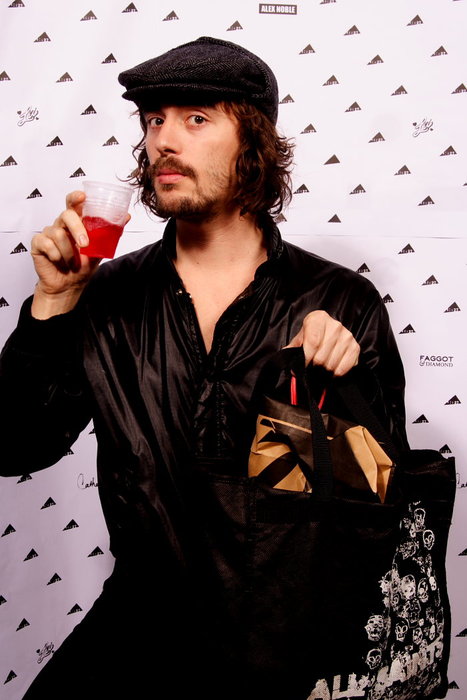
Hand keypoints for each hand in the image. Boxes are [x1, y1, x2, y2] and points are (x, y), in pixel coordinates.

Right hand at [30, 191, 102, 318]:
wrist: (69, 286)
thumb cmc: (82, 267)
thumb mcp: (99, 250)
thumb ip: (109, 234)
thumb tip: (126, 217)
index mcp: (76, 223)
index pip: (74, 203)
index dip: (76, 197)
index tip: (83, 197)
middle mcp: (61, 225)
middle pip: (66, 215)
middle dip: (77, 229)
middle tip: (85, 245)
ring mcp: (49, 233)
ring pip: (58, 233)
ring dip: (69, 252)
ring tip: (72, 263)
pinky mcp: (38, 243)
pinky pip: (46, 244)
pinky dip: (56, 256)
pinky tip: (59, 262)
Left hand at [285, 310, 359, 375]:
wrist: (330, 329)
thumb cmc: (313, 333)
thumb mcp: (302, 336)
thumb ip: (294, 347)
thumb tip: (286, 356)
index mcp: (319, 319)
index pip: (313, 343)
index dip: (306, 358)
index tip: (302, 366)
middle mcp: (335, 326)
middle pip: (321, 357)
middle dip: (313, 366)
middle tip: (310, 368)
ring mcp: (347, 337)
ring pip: (331, 365)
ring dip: (323, 371)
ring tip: (320, 369)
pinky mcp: (355, 347)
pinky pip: (343, 368)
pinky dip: (335, 374)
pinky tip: (330, 371)